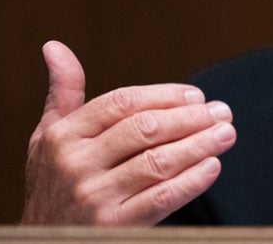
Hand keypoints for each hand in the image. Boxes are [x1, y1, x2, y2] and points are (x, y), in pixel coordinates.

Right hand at [22, 41, 235, 224]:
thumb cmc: (51, 185)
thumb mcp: (46, 138)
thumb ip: (62, 93)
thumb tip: (55, 47)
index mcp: (62, 135)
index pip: (123, 102)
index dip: (165, 95)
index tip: (196, 95)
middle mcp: (75, 164)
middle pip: (145, 128)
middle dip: (191, 117)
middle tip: (222, 112)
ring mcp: (93, 197)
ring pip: (158, 162)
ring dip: (200, 144)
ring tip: (225, 133)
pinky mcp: (112, 227)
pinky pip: (161, 198)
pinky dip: (192, 181)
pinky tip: (212, 167)